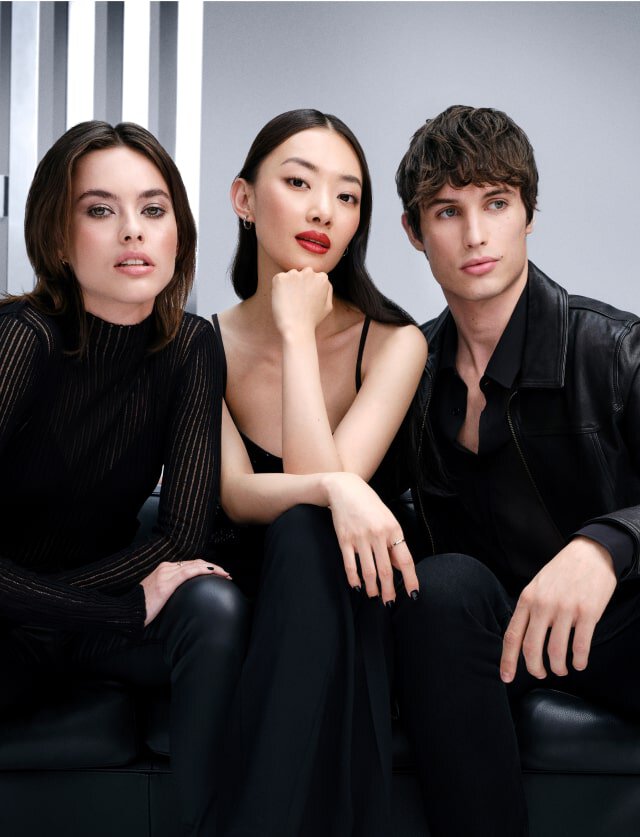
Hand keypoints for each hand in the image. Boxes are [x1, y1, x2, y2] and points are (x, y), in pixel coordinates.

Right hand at [141, 560, 230, 625]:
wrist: (127, 613)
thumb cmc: (142, 609)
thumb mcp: (159, 596)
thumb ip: (170, 591)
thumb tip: (184, 597)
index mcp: (163, 569)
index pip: (190, 564)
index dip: (206, 567)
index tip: (219, 573)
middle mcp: (165, 567)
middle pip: (195, 562)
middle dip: (213, 567)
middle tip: (227, 574)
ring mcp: (165, 573)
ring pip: (195, 564)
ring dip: (213, 568)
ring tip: (226, 574)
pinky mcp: (166, 582)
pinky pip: (189, 571)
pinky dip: (204, 570)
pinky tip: (214, 573)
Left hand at [271, 267, 332, 339]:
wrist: (297, 329)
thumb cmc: (312, 320)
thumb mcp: (328, 306)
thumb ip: (327, 290)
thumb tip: (324, 280)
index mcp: (322, 278)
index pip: (313, 276)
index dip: (308, 289)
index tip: (306, 300)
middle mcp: (309, 272)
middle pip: (302, 273)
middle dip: (299, 283)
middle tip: (298, 301)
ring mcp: (293, 274)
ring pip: (290, 276)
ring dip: (289, 285)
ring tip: (291, 303)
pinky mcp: (280, 278)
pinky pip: (279, 280)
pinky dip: (278, 288)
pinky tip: (283, 300)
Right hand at [325, 472, 418, 603]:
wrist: (345, 489)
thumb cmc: (369, 505)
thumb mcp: (387, 519)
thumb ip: (393, 542)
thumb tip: (398, 566)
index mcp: (393, 529)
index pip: (405, 560)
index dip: (410, 580)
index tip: (413, 594)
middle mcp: (378, 535)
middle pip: (386, 570)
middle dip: (388, 591)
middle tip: (389, 603)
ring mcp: (360, 538)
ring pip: (368, 571)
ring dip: (372, 588)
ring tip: (374, 596)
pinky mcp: (344, 540)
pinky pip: (350, 565)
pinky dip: (354, 579)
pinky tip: (357, 586)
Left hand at [500, 537, 616, 681]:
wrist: (590, 553)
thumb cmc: (562, 572)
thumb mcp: (537, 586)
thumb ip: (529, 609)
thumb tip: (521, 639)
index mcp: (527, 599)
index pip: (512, 635)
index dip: (508, 660)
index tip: (506, 677)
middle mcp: (543, 605)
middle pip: (532, 648)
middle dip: (535, 668)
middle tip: (541, 674)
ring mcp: (565, 609)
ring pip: (556, 652)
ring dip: (559, 667)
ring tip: (562, 669)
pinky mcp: (588, 612)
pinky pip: (580, 646)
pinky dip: (579, 661)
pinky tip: (580, 663)